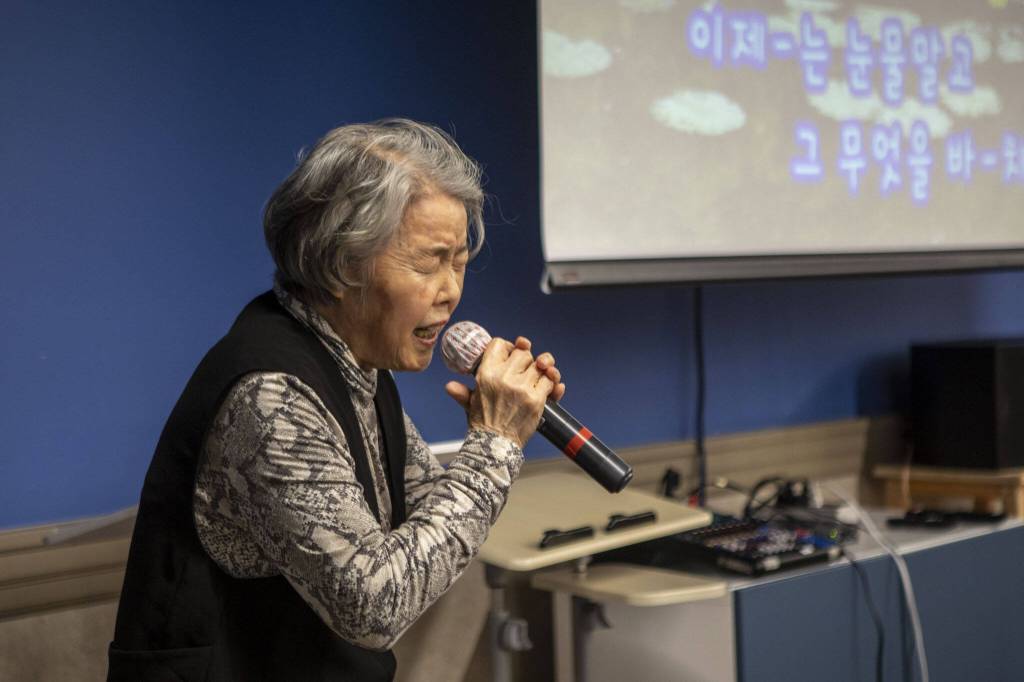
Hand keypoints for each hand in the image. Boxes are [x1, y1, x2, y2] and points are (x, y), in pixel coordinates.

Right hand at [445, 336, 565, 447]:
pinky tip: (549, 386)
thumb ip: (462, 392)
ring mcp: (522, 387)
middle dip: (527, 359)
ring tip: (541, 375)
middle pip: (524, 353)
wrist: (495, 445)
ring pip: (540, 365)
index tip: (512, 352)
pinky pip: (550, 382)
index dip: (509, 346)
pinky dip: (552, 384)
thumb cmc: (483, 424)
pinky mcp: (536, 399)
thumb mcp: (469, 404)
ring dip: (543, 370)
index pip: (500, 344)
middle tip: (526, 369)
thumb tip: (450, 386)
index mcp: (486, 374)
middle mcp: (504, 377)